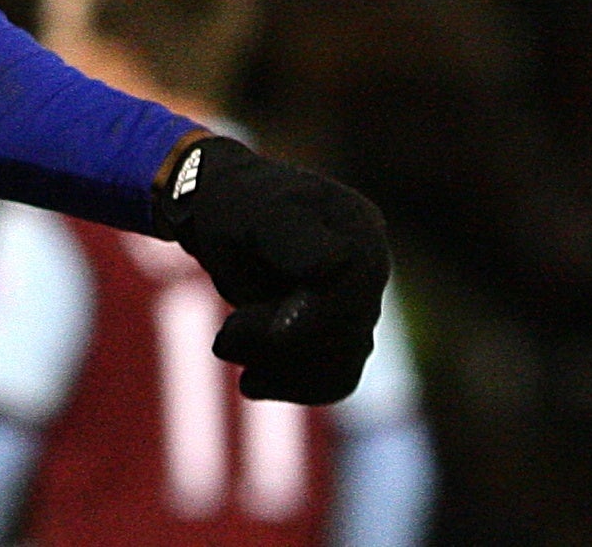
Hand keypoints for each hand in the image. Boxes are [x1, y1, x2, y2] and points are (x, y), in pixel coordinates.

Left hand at [151, 134, 389, 404]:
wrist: (220, 216)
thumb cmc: (233, 206)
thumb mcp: (254, 213)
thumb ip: (292, 238)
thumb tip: (336, 266)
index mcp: (358, 227)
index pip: (350, 290)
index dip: (304, 319)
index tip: (242, 327)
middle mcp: (371, 267)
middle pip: (344, 334)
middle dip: (276, 344)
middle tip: (223, 340)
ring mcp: (362, 303)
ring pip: (340, 365)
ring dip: (278, 367)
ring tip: (228, 346)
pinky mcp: (347, 336)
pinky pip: (335, 380)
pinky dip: (291, 385)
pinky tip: (253, 379)